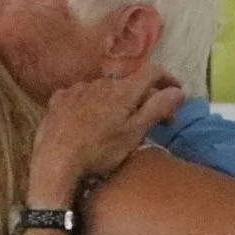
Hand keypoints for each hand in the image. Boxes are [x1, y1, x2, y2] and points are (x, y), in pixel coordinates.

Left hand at [29, 72, 185, 203]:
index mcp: (123, 90)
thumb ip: (157, 108)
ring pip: (104, 89)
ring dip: (115, 101)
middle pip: (128, 83)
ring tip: (115, 124)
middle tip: (149, 120)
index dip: (168, 79)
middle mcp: (100, 82)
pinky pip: (81, 96)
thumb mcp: (134, 133)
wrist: (55, 162)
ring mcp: (77, 89)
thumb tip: (179, 90)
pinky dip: (91, 104)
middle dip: (142, 97)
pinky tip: (88, 121)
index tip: (177, 92)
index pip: (152, 73)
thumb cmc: (99, 151)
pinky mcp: (58, 100)